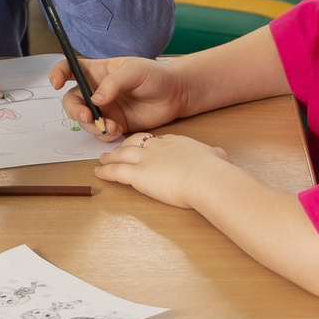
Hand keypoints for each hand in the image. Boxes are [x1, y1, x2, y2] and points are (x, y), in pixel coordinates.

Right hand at [51, 55, 188, 139]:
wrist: (176, 95)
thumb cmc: (156, 76)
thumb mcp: (135, 71)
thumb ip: (114, 83)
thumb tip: (96, 99)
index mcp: (97, 71)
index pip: (69, 69)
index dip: (57, 74)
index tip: (56, 83)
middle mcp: (96, 90)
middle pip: (72, 100)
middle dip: (75, 111)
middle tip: (88, 117)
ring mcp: (104, 109)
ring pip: (84, 120)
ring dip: (93, 126)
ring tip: (112, 127)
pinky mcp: (113, 124)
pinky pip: (99, 133)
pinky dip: (104, 135)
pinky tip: (118, 131)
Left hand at [92, 131, 231, 208]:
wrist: (207, 178)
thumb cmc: (215, 171)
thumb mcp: (217, 156)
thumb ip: (215, 155)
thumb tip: (219, 155)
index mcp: (176, 142)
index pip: (156, 140)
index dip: (147, 143)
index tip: (143, 146)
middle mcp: (158, 147)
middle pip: (135, 143)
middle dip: (124, 145)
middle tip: (116, 149)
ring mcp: (146, 160)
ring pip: (121, 155)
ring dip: (110, 157)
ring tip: (103, 159)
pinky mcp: (138, 175)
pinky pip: (116, 172)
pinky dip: (106, 172)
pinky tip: (99, 173)